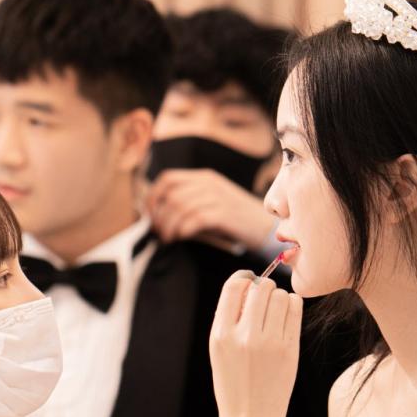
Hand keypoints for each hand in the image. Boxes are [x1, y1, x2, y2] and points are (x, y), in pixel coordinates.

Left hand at [146, 169, 273, 254]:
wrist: (267, 228)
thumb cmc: (235, 221)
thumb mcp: (211, 204)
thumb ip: (189, 204)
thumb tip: (157, 216)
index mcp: (204, 178)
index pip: (168, 179)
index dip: (152, 196)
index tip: (149, 214)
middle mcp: (209, 184)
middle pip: (171, 195)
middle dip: (159, 215)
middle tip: (158, 232)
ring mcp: (217, 197)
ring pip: (180, 207)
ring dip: (169, 225)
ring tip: (168, 238)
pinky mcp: (224, 213)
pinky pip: (194, 219)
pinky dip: (182, 230)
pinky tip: (181, 237)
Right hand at [209, 270, 302, 416]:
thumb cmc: (233, 381)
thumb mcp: (218, 350)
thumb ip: (228, 318)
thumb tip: (246, 283)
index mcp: (221, 334)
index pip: (234, 287)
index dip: (243, 278)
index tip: (249, 281)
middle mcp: (244, 336)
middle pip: (260, 288)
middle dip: (263, 288)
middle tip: (263, 299)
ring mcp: (269, 343)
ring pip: (280, 296)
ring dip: (279, 297)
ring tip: (274, 311)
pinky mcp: (290, 349)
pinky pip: (295, 308)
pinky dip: (292, 305)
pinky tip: (286, 315)